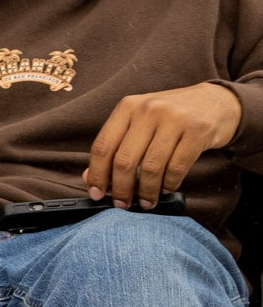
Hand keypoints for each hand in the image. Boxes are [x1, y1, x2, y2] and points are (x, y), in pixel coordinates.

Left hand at [85, 82, 241, 209]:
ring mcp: (175, 119)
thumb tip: (89, 178)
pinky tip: (166, 188)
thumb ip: (116, 146)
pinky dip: (168, 184)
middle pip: (124, 160)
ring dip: (146, 192)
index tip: (96, 194)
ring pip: (150, 167)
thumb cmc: (171, 117)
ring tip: (145, 202)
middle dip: (120, 189)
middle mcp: (149, 110)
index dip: (97, 174)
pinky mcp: (197, 130)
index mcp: (128, 107)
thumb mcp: (140, 123)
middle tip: (122, 204)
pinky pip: (176, 168)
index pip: (102, 146)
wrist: (217, 101)